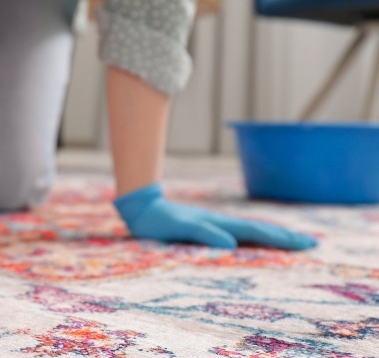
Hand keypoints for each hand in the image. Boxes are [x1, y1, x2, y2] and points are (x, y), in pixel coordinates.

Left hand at [113, 183, 316, 249]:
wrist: (143, 208)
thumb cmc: (160, 221)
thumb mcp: (182, 228)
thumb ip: (205, 234)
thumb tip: (231, 245)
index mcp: (221, 225)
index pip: (257, 233)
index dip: (281, 240)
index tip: (305, 244)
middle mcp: (223, 224)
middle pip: (260, 231)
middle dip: (285, 238)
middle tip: (311, 244)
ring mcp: (217, 226)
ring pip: (251, 232)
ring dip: (272, 238)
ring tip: (292, 242)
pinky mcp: (208, 229)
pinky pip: (238, 235)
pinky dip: (254, 239)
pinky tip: (255, 243)